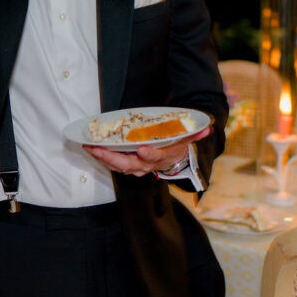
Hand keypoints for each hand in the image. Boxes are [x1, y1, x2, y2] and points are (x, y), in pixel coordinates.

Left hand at [83, 126, 209, 176]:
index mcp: (161, 157)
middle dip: (111, 157)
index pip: (155, 157)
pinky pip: (112, 164)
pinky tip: (91, 148)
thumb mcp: (186, 140)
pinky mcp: (127, 165)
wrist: (171, 161)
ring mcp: (135, 167)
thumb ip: (195, 134)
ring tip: (89, 147)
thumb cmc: (176, 147)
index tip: (142, 149)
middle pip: (128, 164)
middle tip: (98, 148)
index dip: (149, 154)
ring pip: (117, 165)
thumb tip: (207, 128)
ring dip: (102, 157)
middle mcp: (146, 165)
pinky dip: (101, 157)